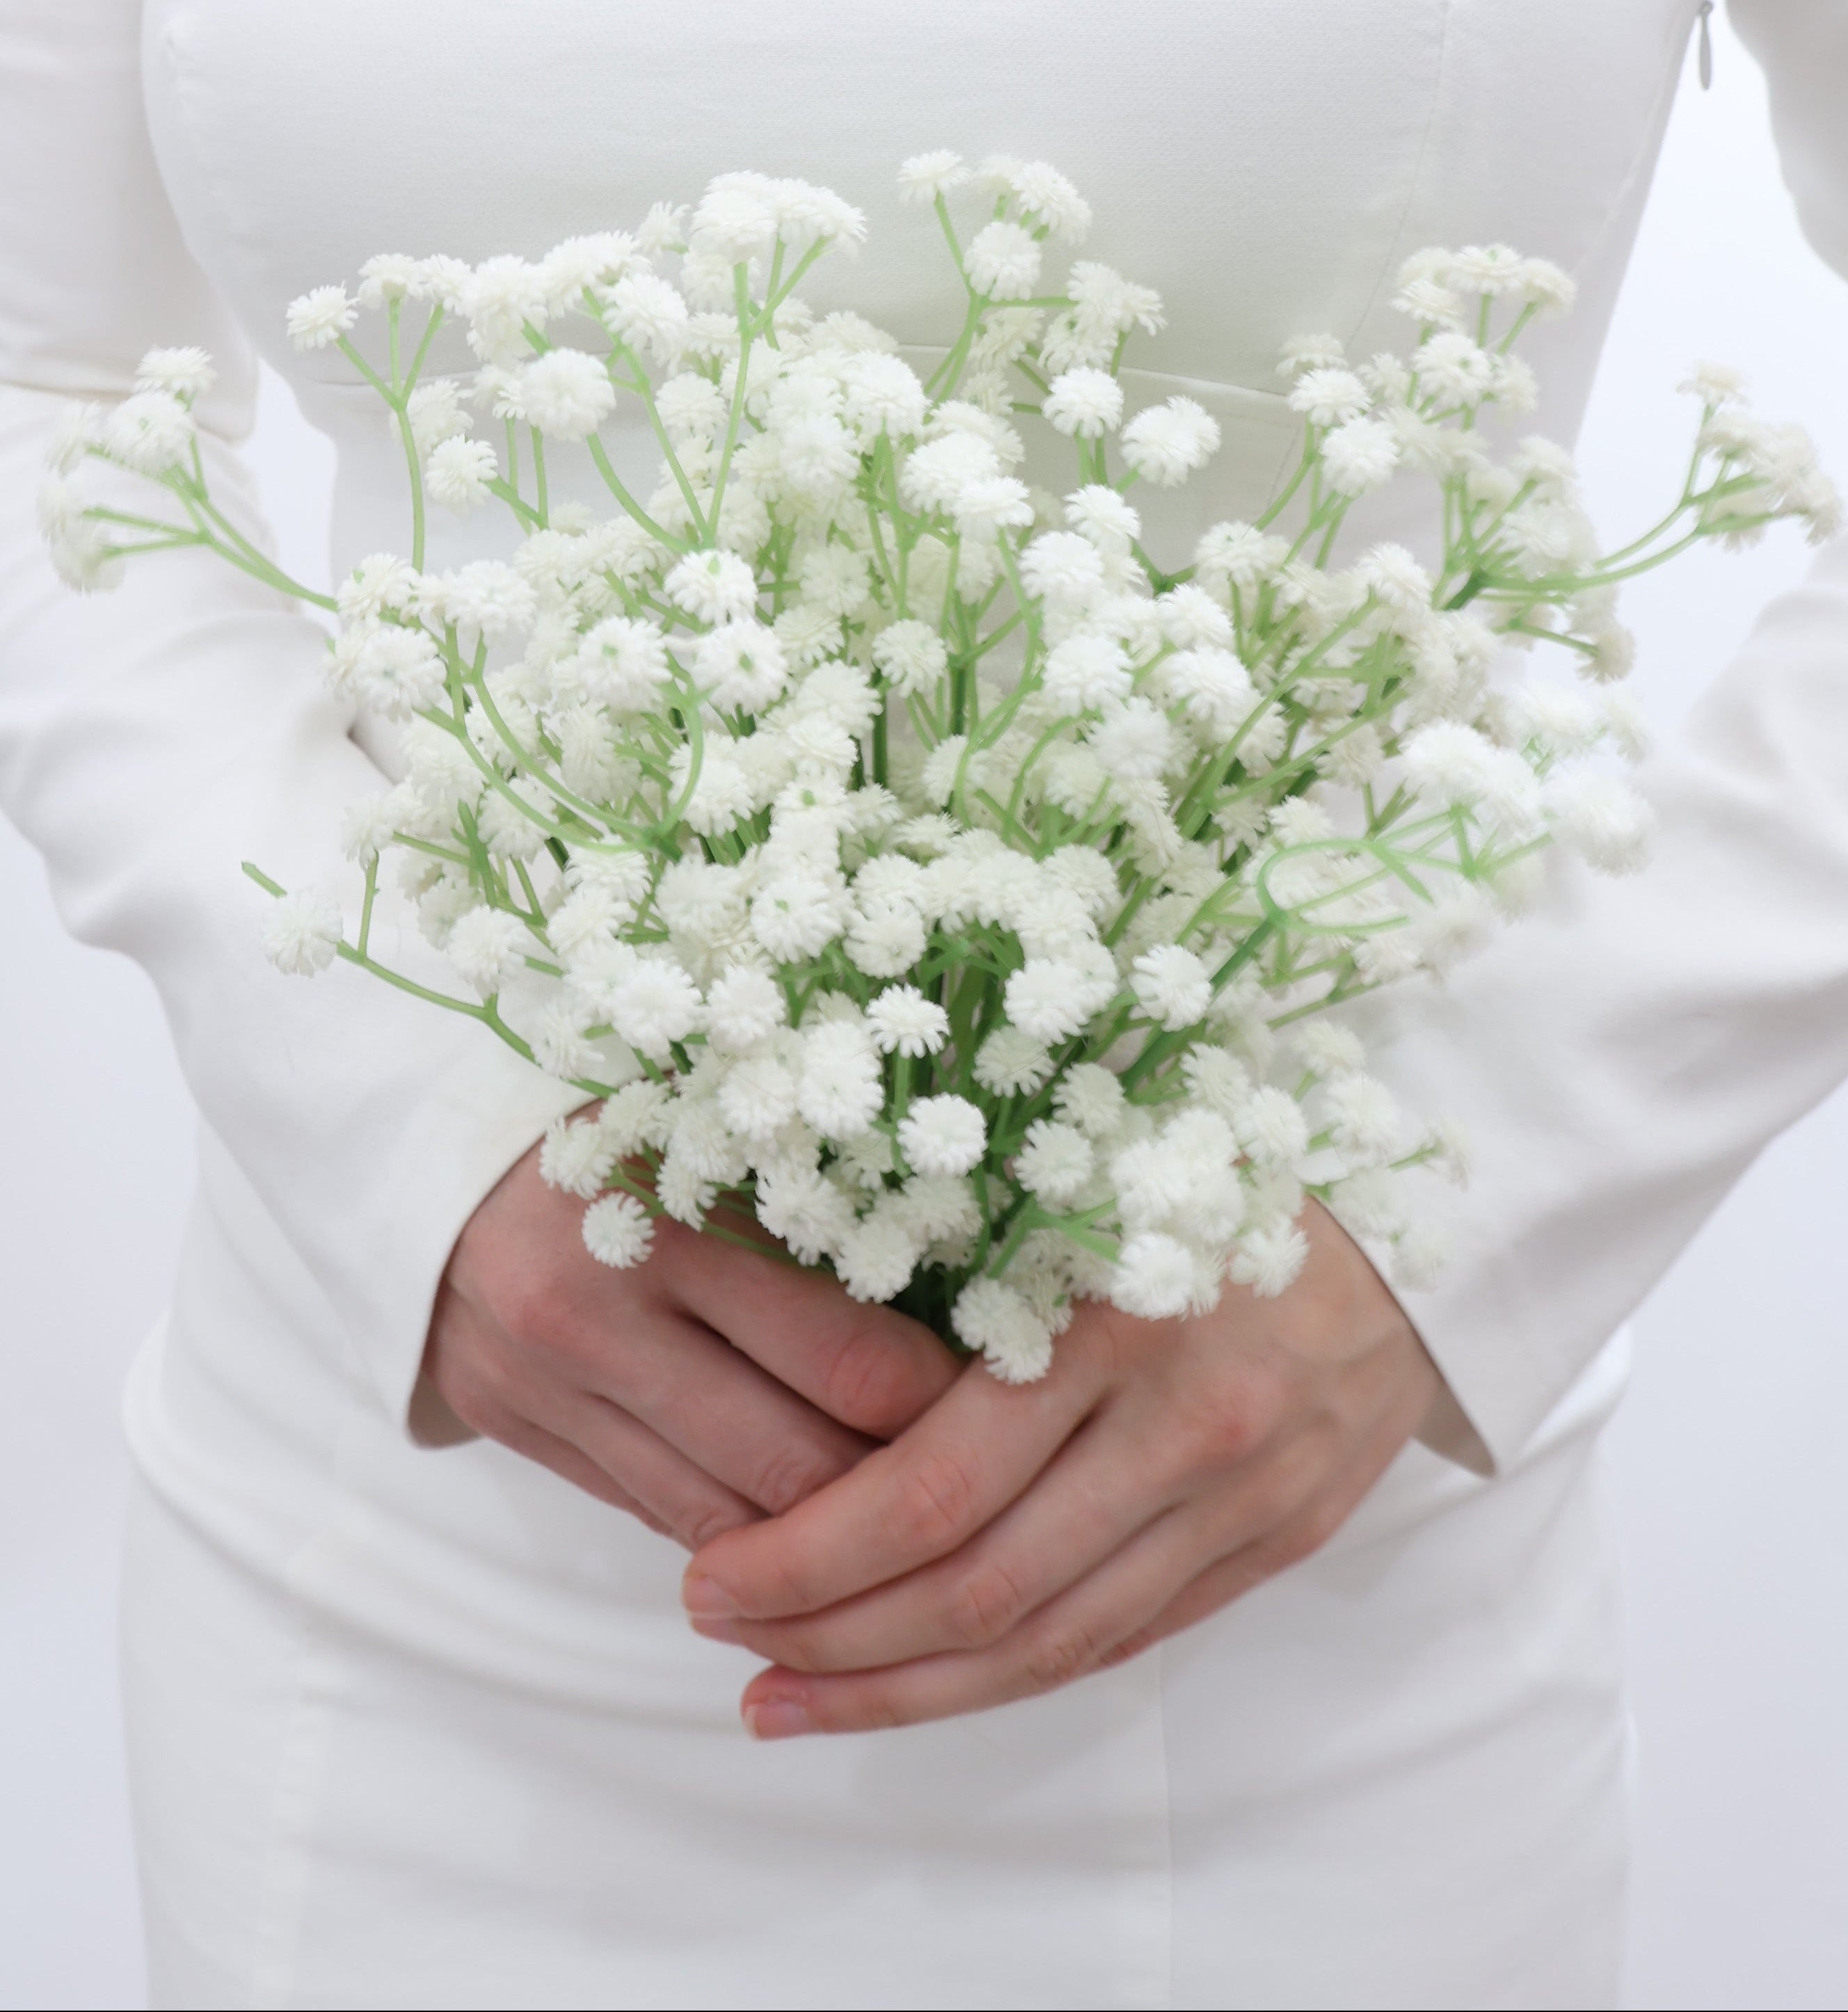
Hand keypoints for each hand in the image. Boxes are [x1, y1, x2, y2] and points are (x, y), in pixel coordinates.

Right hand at [418, 1138, 959, 1546]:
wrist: (430, 1162)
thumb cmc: (614, 1133)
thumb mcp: (714, 1138)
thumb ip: (816, 1221)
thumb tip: (966, 1316)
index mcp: (666, 1220)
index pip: (845, 1359)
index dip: (942, 1402)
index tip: (1006, 1403)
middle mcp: (597, 1319)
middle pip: (790, 1463)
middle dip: (896, 1495)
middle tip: (979, 1495)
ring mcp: (549, 1391)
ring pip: (723, 1522)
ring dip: (826, 1544)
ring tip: (910, 1538)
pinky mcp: (521, 1437)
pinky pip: (660, 1521)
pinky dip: (744, 1542)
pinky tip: (809, 1541)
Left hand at [681, 1202, 1443, 1734]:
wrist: (1422, 1236)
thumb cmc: (1219, 1180)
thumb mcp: (1090, 1185)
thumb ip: (972, 1279)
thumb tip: (797, 1364)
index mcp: (1114, 1320)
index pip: (936, 1486)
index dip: (813, 1552)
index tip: (712, 1573)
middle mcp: (1182, 1429)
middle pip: (980, 1586)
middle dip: (833, 1633)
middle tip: (722, 1640)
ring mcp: (1239, 1504)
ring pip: (1047, 1643)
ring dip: (904, 1690)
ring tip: (786, 1702)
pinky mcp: (1271, 1551)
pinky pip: (1120, 1643)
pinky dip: (1008, 1679)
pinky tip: (920, 1691)